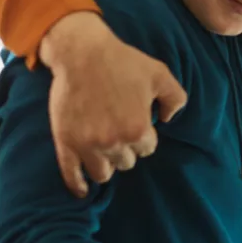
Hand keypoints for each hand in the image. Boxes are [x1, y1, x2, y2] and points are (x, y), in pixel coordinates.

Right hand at [40, 12, 187, 196]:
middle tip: (119, 130)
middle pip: (126, 162)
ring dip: (107, 164)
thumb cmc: (123, 61)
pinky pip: (71, 174)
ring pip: (103, 173)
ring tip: (105, 150)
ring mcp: (87, 144)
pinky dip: (78, 185)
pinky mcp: (65, 142)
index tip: (137, 122)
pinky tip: (82, 191)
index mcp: (138, 129)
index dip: (144, 136)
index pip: (147, 149)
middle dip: (126, 149)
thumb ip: (176, 99)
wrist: (81, 52)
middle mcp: (113, 142)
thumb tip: (169, 119)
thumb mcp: (160, 75)